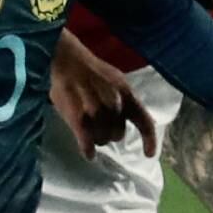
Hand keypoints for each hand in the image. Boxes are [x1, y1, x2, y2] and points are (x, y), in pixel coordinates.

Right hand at [51, 32, 155, 159]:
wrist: (64, 58)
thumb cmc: (88, 69)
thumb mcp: (114, 80)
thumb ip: (125, 99)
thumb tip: (133, 118)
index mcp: (126, 93)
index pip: (144, 121)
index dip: (149, 140)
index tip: (149, 154)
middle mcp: (115, 103)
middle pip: (117, 135)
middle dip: (109, 133)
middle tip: (97, 125)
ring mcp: (96, 111)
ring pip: (102, 139)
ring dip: (96, 138)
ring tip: (86, 126)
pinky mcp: (78, 117)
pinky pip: (87, 141)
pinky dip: (88, 150)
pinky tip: (88, 154)